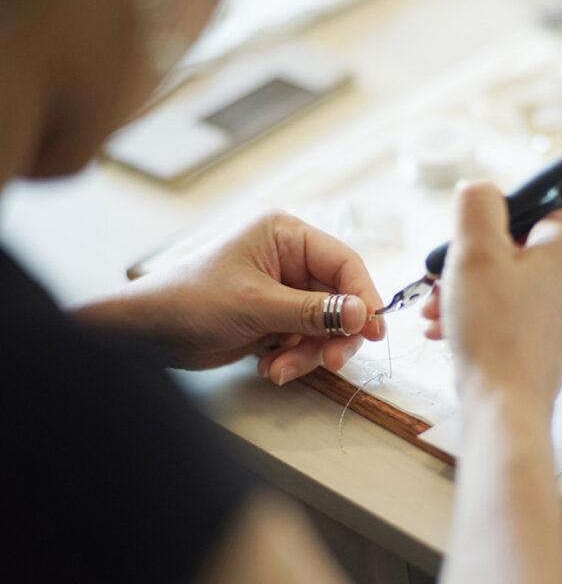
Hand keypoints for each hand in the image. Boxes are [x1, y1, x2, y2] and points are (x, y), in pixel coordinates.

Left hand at [74, 211, 384, 383]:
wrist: (145, 334)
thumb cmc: (191, 300)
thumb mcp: (256, 304)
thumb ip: (313, 311)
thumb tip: (363, 315)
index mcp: (286, 235)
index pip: (344, 262)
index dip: (363, 297)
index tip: (373, 331)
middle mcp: (290, 259)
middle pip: (340, 299)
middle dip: (334, 334)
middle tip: (330, 362)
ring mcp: (284, 291)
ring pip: (325, 326)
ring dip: (309, 352)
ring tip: (280, 369)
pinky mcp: (275, 318)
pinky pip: (306, 340)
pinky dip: (293, 358)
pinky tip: (267, 366)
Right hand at [421, 183, 561, 415]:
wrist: (504, 407)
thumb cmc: (492, 330)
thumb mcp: (474, 253)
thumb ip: (477, 205)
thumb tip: (481, 188)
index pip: (544, 200)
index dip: (502, 209)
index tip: (470, 230)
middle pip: (518, 243)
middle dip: (470, 256)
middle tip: (439, 276)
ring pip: (508, 278)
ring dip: (466, 286)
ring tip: (435, 309)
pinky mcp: (547, 337)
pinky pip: (509, 308)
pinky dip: (477, 311)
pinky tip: (445, 329)